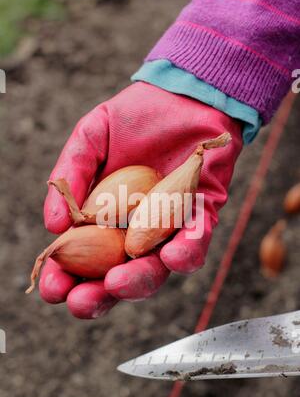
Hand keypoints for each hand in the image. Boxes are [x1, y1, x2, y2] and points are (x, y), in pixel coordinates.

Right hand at [41, 82, 241, 317]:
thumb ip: (70, 175)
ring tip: (118, 283)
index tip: (52, 287)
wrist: (184, 95)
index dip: (66, 278)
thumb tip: (52, 224)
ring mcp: (169, 228)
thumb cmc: (135, 118)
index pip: (82, 259)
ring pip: (157, 267)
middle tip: (81, 301)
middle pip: (118, 275)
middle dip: (99, 295)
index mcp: (105, 219)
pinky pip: (197, 239)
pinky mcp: (201, 215)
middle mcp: (136, 231)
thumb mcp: (90, 138)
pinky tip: (171, 255)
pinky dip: (186, 250)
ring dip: (139, 280)